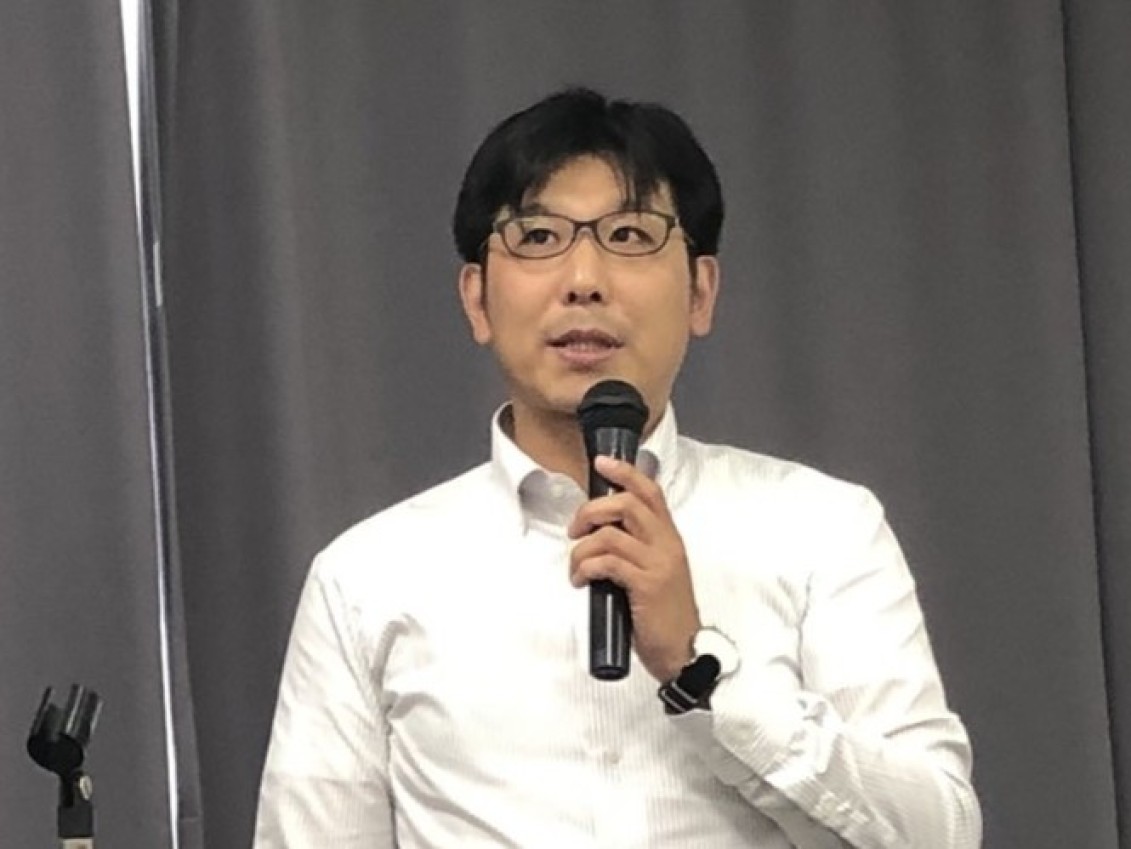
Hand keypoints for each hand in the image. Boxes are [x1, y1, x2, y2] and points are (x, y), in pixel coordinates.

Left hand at [567, 455, 699, 682]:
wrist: (685, 650)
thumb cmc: (664, 614)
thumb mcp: (656, 572)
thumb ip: (637, 549)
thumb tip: (600, 535)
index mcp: (669, 538)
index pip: (650, 492)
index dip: (625, 472)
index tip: (601, 463)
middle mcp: (667, 544)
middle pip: (626, 504)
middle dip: (591, 510)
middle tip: (576, 530)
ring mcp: (658, 564)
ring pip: (611, 534)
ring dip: (582, 548)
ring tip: (576, 567)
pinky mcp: (647, 585)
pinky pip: (607, 562)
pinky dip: (585, 568)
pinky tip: (582, 581)